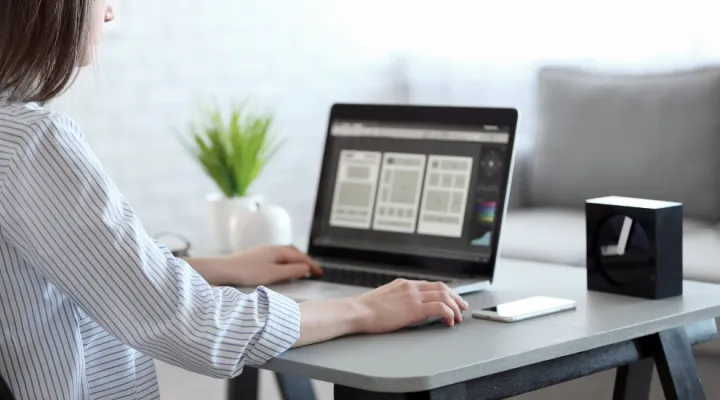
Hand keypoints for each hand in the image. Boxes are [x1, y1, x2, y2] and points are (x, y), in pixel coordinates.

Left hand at [189, 245, 321, 286]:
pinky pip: (277, 256)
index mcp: (278, 251)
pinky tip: (281, 269)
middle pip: (294, 252)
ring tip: (300, 270)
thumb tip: (306, 268)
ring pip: (285, 254)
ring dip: (295, 260)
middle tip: (313, 271)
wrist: (224, 269)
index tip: (320, 273)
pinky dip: (285, 261)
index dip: (311, 265)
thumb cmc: (248, 272)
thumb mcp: (274, 274)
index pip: (301, 256)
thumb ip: (292, 271)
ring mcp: (263, 251)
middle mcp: (272, 248)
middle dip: (305, 260)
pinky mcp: (256, 256)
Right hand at [354, 279, 468, 332]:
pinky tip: (448, 322)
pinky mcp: (414, 308)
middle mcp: (411, 287)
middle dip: (455, 298)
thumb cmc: (366, 310)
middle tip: (462, 307)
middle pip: (442, 288)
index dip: (445, 292)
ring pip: (444, 296)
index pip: (431, 284)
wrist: (358, 311)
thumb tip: (406, 308)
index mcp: (404, 284)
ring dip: (454, 307)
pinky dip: (448, 314)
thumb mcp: (384, 299)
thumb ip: (398, 299)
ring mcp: (413, 296)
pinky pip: (440, 308)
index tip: (452, 300)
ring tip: (457, 317)